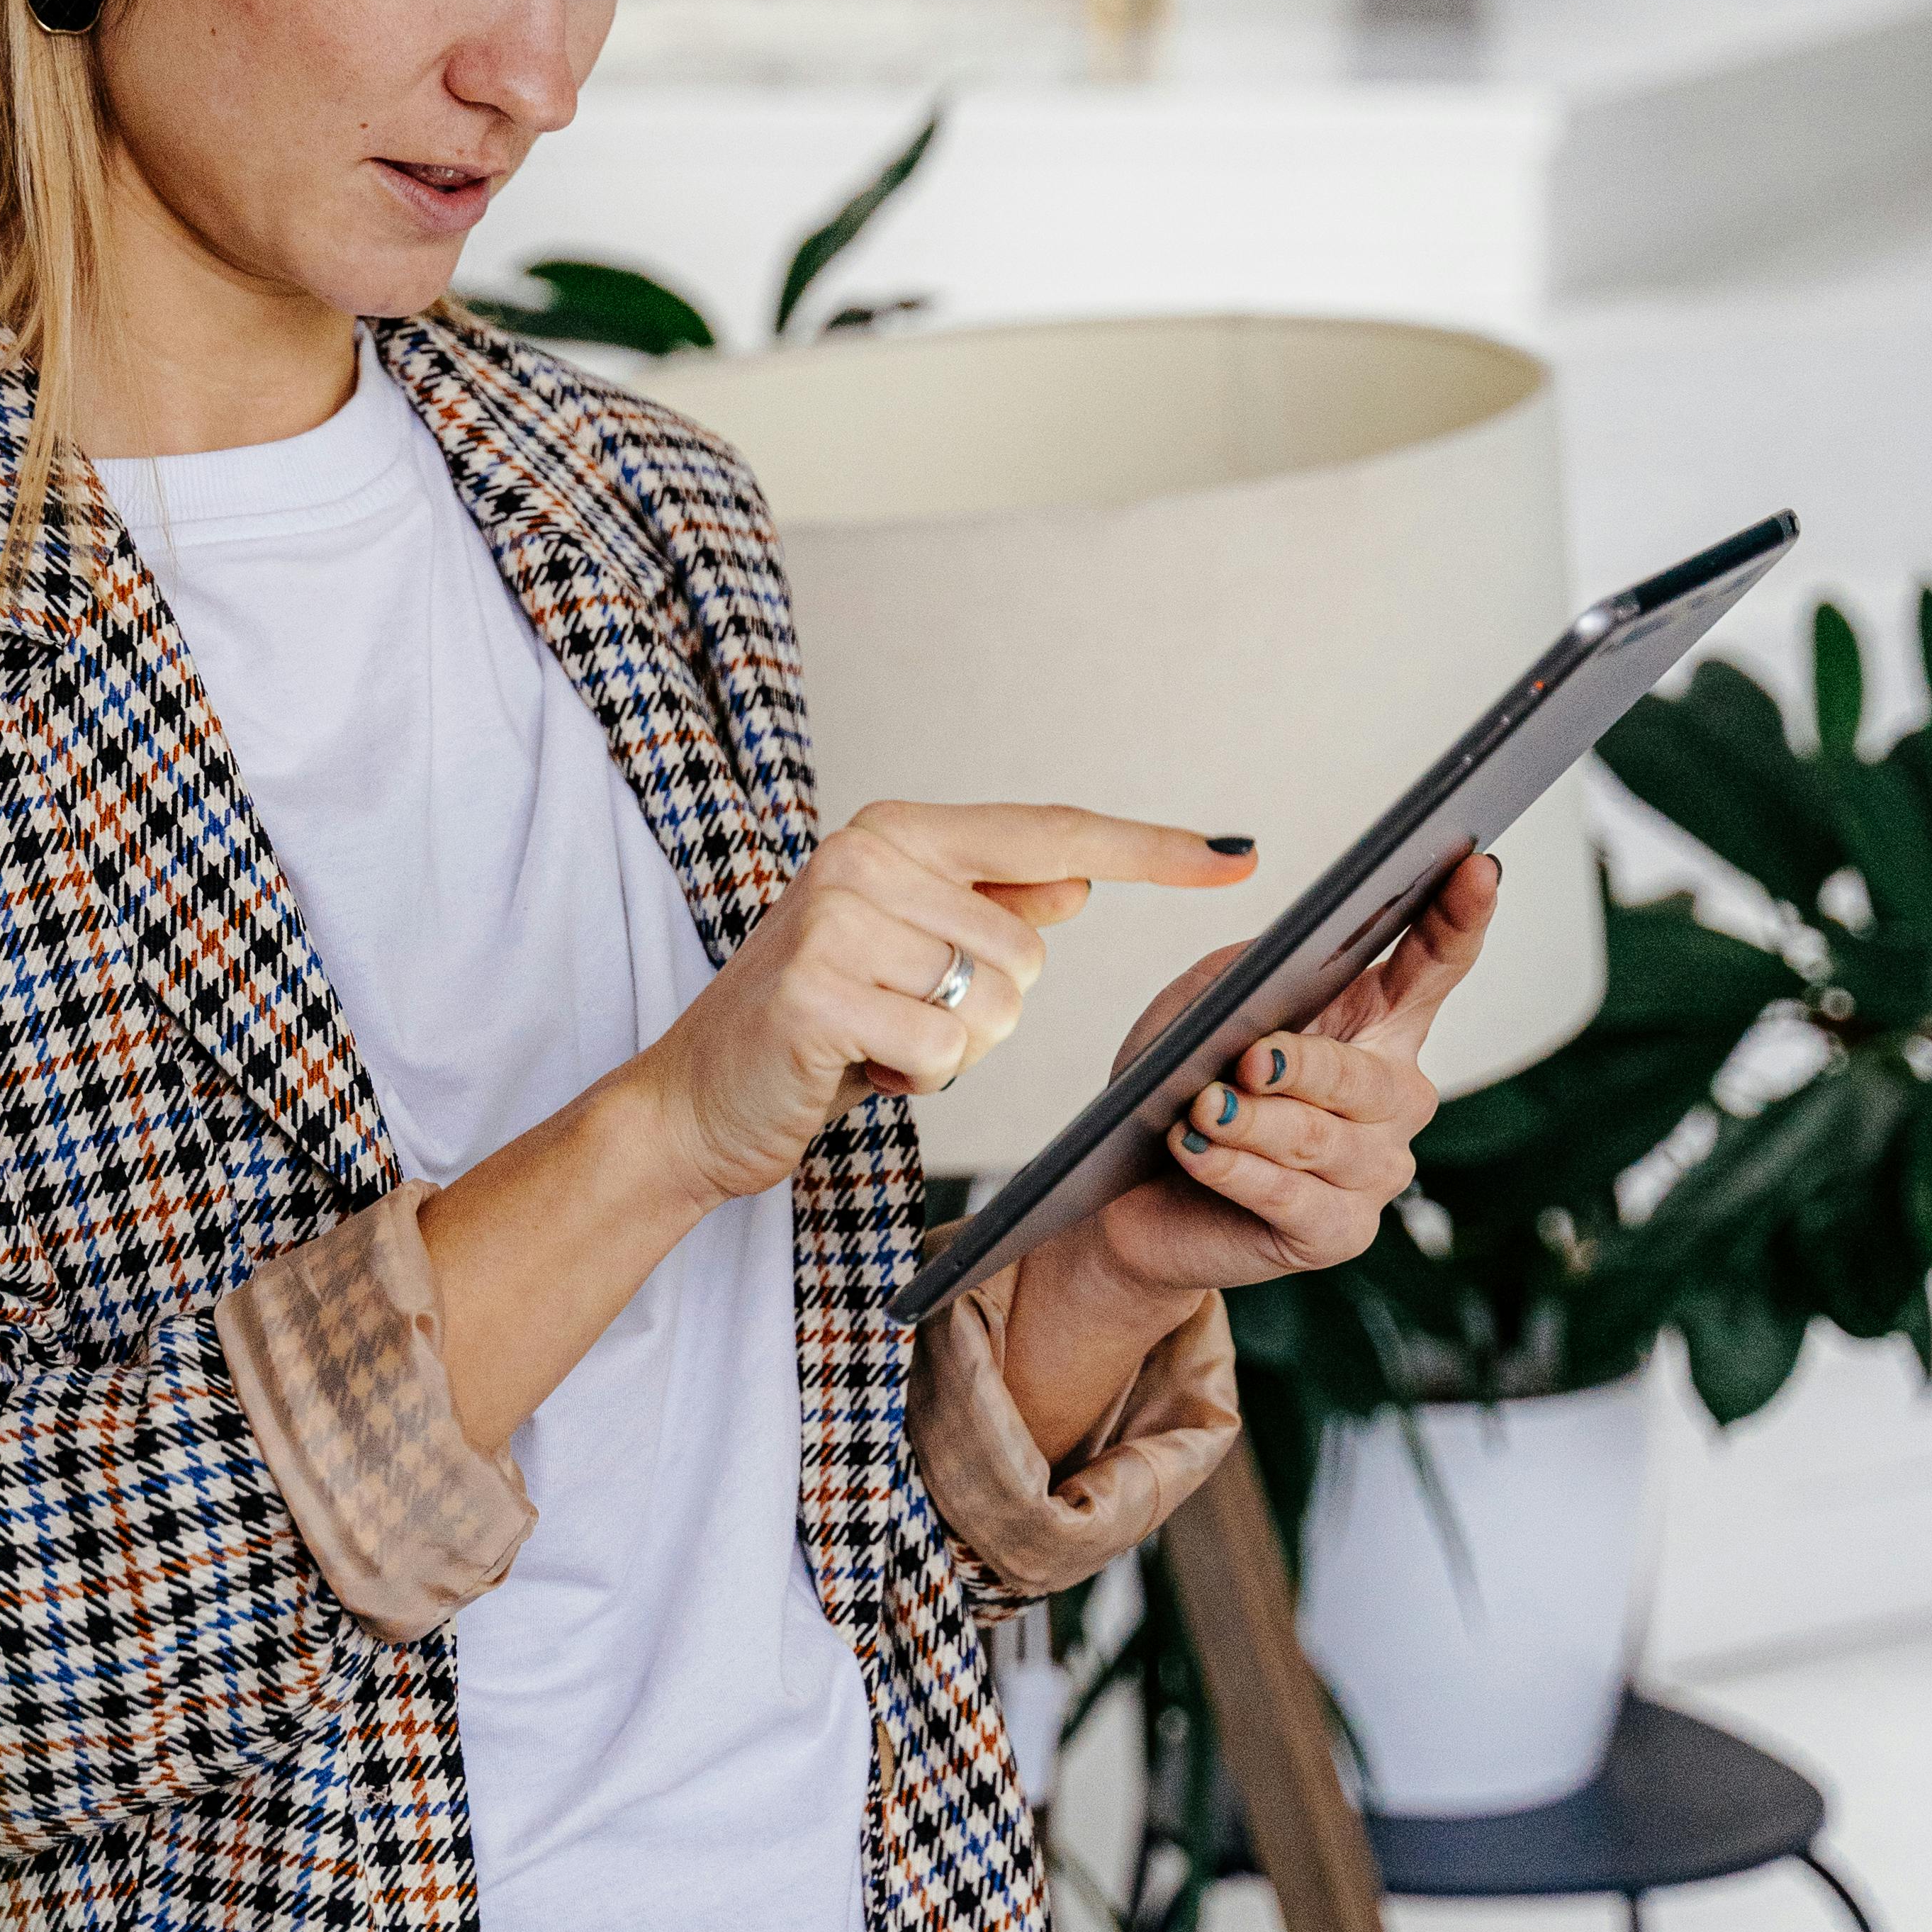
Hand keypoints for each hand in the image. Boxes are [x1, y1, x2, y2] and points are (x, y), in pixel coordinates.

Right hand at [622, 802, 1261, 1220]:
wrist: (693, 1099)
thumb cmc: (814, 1024)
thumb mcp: (905, 950)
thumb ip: (987, 906)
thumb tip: (1077, 877)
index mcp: (895, 832)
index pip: (1052, 833)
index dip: (1153, 848)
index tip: (1238, 856)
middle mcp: (867, 857)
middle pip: (1030, 950)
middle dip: (988, 1010)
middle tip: (902, 1018)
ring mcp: (838, 921)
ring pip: (995, 1004)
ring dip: (951, 1049)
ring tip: (878, 1041)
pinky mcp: (820, 993)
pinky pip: (945, 1050)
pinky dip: (916, 1079)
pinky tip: (858, 1068)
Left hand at [978, 851, 1501, 1474]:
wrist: (1128, 1191)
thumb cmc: (1177, 1082)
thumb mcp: (1202, 1006)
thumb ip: (1250, 975)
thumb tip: (1285, 962)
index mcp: (1375, 1023)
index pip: (1433, 965)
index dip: (1459, 917)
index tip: (1477, 866)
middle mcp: (1392, 1097)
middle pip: (1371, 1076)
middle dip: (1307, 1066)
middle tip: (1251, 1058)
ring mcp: (1373, 1171)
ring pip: (1324, 1140)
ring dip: (1254, 1123)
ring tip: (1200, 1107)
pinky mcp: (1337, 1232)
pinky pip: (1294, 1199)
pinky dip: (1237, 1171)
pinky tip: (1197, 1148)